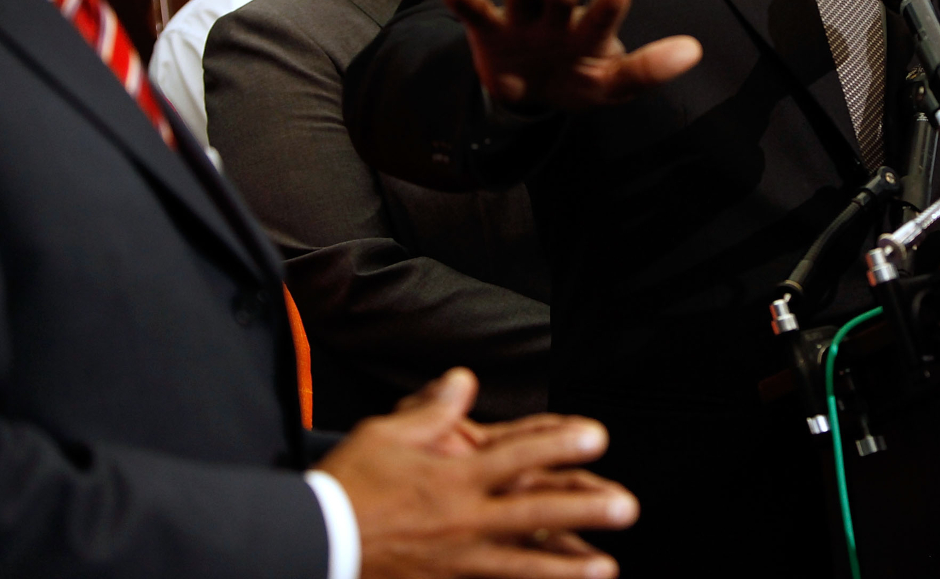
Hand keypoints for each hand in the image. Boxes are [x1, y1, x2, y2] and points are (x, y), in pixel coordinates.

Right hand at [317, 369, 637, 578]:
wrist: (313, 541)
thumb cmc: (348, 484)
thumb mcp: (389, 434)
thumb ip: (435, 410)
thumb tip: (465, 379)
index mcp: (452, 476)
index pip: (518, 455)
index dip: (560, 443)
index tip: (597, 435)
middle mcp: (461, 518)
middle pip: (533, 512)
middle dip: (583, 510)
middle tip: (626, 508)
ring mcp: (455, 558)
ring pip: (521, 563)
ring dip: (566, 568)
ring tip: (607, 569)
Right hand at [440, 0, 700, 111]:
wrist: (530, 93)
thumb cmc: (579, 78)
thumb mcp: (612, 84)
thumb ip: (647, 70)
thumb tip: (695, 50)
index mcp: (588, 31)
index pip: (601, 19)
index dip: (608, 8)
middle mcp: (556, 17)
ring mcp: (520, 21)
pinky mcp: (488, 29)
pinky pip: (474, 11)